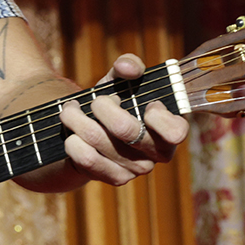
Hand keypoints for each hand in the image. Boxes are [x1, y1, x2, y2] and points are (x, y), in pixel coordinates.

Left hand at [56, 54, 188, 186]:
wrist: (91, 130)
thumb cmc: (114, 101)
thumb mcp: (120, 81)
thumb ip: (127, 66)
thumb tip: (127, 66)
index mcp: (171, 128)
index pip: (175, 131)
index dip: (155, 115)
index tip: (139, 102)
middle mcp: (159, 153)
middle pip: (125, 129)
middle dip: (100, 106)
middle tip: (93, 100)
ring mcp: (138, 169)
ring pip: (99, 141)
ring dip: (76, 120)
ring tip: (70, 111)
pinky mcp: (116, 178)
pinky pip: (87, 159)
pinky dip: (73, 141)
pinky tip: (71, 134)